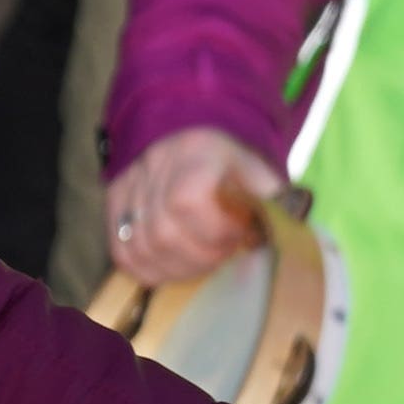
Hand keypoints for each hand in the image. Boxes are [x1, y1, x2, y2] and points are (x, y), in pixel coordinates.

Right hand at [108, 127, 292, 289]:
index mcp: (195, 152)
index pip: (186, 201)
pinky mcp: (112, 205)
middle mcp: (154, 165)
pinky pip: (123, 253)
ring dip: (176, 266)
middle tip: (221, 252)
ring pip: (141, 248)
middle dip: (200, 256)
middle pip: (163, 234)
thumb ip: (274, 200)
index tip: (238, 235)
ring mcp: (128, 185)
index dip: (214, 230)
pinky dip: (149, 268)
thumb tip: (290, 226)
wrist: (188, 135)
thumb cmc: (230, 163)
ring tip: (200, 259)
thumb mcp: (259, 173)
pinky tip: (173, 262)